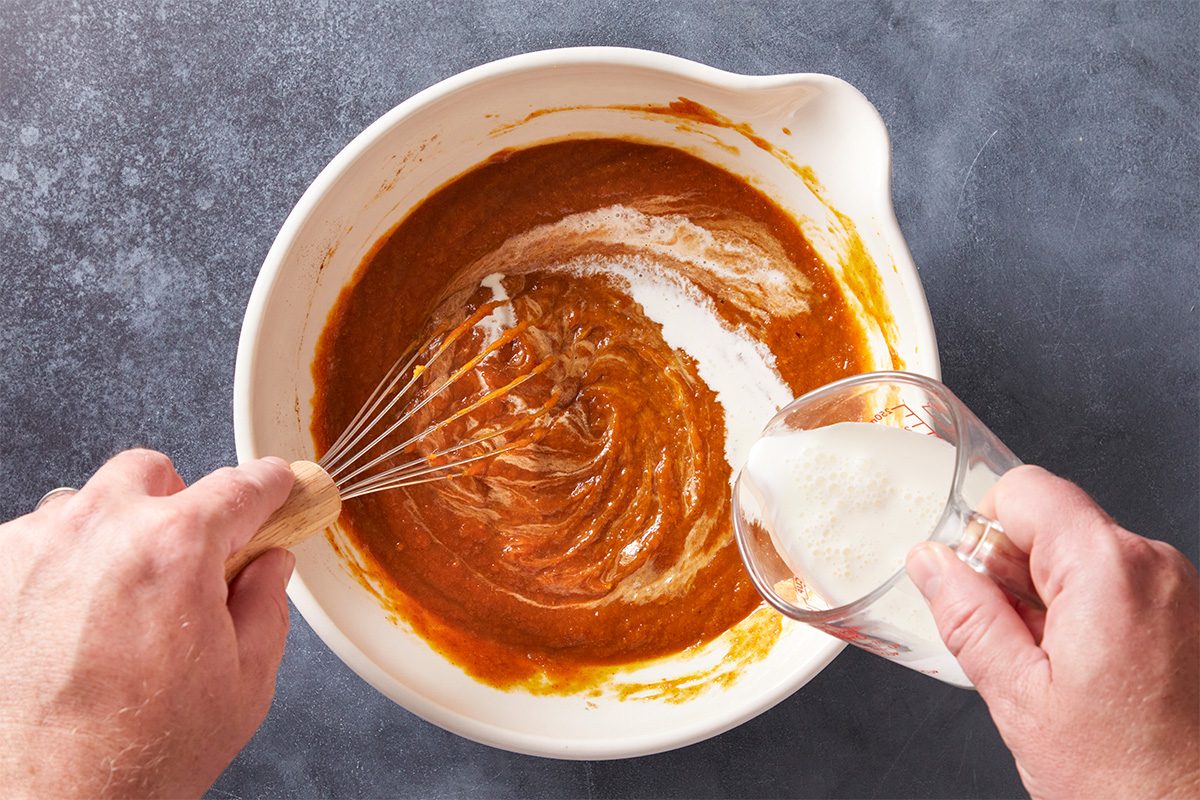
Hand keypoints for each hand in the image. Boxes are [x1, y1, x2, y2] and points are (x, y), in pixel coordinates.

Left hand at [0, 449, 295, 797]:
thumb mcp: (245, 681)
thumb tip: (267, 565)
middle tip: (186, 564)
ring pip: (87, 504)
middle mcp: (101, 530)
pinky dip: (61, 566)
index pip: (241, 485)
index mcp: (177, 548)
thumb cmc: (140, 753)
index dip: (269, 487)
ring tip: (119, 604)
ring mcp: (36, 547)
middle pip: (153, 472)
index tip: (275, 488)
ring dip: (112, 534)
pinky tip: (71, 621)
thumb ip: (266, 604)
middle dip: (178, 505)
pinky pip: (37, 540)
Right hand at [906, 465, 1198, 799]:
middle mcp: (1154, 565)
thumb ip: (967, 616)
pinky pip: (1118, 586)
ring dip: (1050, 598)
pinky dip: (1087, 616)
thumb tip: (930, 563)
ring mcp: (1179, 589)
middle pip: (1054, 522)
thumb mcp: (1018, 697)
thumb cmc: (1127, 779)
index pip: (1025, 490)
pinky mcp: (1190, 615)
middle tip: (1011, 643)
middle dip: (1015, 571)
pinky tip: (1084, 675)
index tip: (973, 579)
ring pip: (1083, 556)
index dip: (984, 527)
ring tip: (1052, 671)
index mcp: (1108, 570)